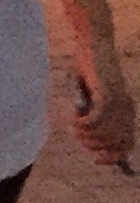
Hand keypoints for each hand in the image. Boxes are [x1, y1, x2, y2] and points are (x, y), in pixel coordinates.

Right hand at [73, 49, 135, 168]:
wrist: (93, 42)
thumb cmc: (90, 67)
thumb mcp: (91, 94)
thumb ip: (92, 113)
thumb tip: (88, 137)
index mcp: (127, 110)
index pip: (127, 144)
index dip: (114, 157)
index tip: (97, 160)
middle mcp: (126, 109)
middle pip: (114, 143)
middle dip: (94, 146)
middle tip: (79, 135)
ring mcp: (118, 102)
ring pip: (103, 134)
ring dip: (85, 135)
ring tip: (74, 126)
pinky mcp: (106, 94)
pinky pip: (95, 120)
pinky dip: (82, 124)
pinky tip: (75, 118)